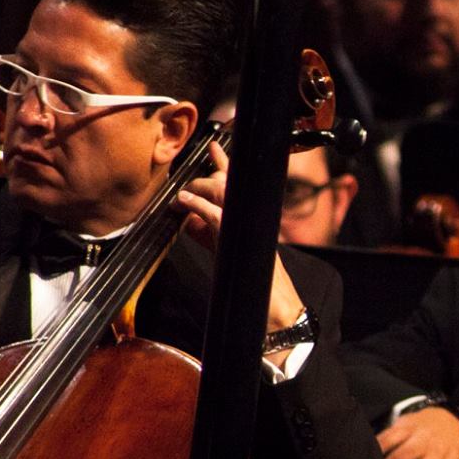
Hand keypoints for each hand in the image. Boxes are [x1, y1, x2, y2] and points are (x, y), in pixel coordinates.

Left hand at [176, 140, 308, 339]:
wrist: (276, 310)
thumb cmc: (253, 288)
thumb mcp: (227, 255)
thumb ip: (209, 235)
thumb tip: (188, 221)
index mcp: (250, 220)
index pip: (237, 186)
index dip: (225, 165)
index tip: (214, 147)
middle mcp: (253, 218)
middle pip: (229, 183)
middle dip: (206, 177)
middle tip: (185, 188)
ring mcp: (249, 227)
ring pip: (223, 193)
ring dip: (199, 189)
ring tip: (182, 194)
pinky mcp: (240, 238)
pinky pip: (216, 214)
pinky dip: (198, 205)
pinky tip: (184, 202)